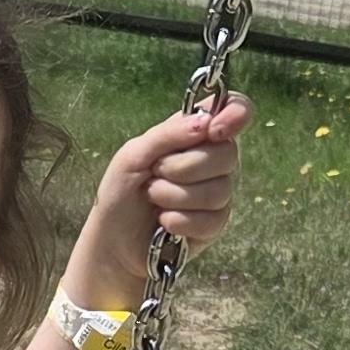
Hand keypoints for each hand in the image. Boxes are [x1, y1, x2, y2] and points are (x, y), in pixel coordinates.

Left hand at [88, 97, 246, 276]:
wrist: (113, 240)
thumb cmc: (121, 192)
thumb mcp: (134, 154)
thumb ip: (168, 134)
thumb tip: (206, 121)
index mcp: (195, 133)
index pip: (235, 109)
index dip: (235, 114)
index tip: (213, 130)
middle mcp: (213, 160)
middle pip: (226, 153)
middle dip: (183, 167)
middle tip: (155, 173)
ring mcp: (217, 193)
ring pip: (218, 189)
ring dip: (174, 196)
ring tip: (153, 199)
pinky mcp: (215, 225)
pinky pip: (211, 219)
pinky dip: (179, 220)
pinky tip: (163, 222)